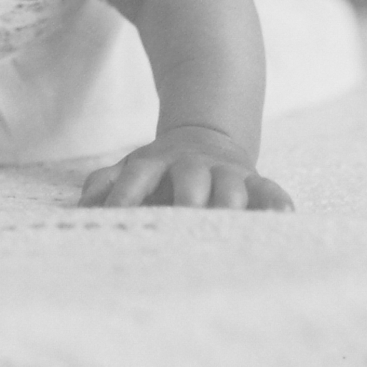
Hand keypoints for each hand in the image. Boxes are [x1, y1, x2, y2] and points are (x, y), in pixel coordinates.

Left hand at [78, 124, 292, 210]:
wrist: (206, 137)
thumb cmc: (159, 169)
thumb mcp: (130, 169)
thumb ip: (105, 185)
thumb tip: (83, 208)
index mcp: (155, 163)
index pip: (137, 178)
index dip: (125, 197)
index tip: (115, 219)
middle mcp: (191, 165)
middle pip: (190, 181)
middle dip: (187, 203)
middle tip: (182, 228)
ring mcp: (224, 172)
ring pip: (230, 187)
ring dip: (230, 205)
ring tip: (229, 228)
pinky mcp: (253, 180)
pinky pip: (268, 190)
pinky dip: (276, 202)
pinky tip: (283, 216)